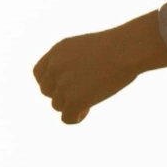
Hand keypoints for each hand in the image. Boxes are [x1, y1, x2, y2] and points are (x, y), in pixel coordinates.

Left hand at [33, 13, 165, 125]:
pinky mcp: (74, 99)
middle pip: (47, 91)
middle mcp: (55, 67)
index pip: (39, 73)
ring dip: (71, 105)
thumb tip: (70, 90)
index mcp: (57, 51)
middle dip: (62, 95)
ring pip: (57, 105)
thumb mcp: (86, 49)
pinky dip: (75, 118)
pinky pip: (67, 118)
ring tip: (90, 99)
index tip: (64, 87)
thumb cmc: (117, 47)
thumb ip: (72, 64)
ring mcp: (63, 84)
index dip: (51, 83)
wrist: (128, 49)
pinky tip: (86, 110)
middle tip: (83, 93)